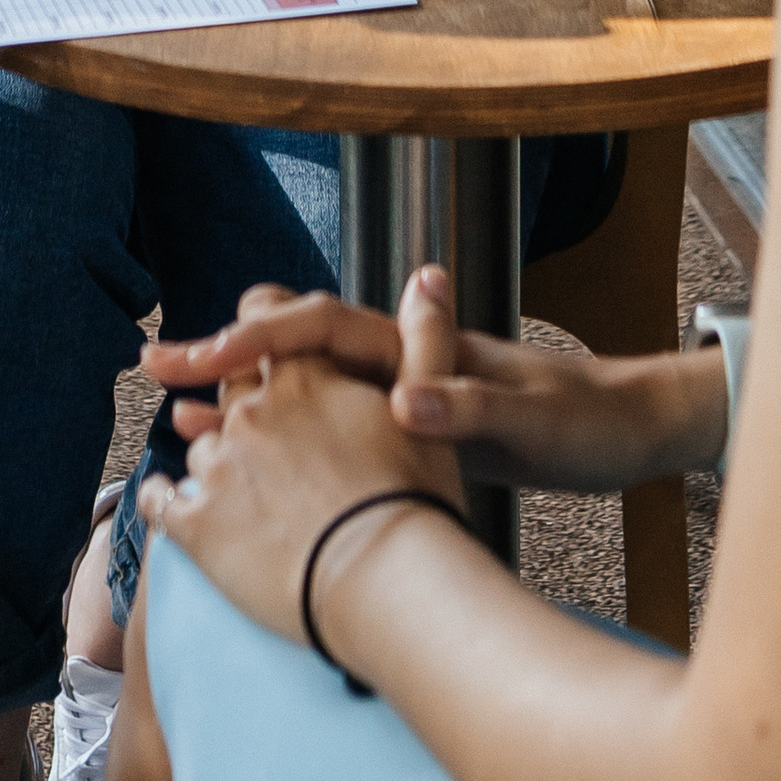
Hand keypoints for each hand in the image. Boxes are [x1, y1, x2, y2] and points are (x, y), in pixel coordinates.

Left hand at [139, 304, 470, 651]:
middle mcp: (252, 412)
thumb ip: (426, 336)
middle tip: (257, 438)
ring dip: (214, 460)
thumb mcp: (433, 406)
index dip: (257, 342)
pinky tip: (165, 504)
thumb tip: (431, 273)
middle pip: (232, 395)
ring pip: (201, 448)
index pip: (264, 335)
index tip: (250, 351)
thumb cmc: (417, 501)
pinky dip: (161, 499)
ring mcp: (219, 466)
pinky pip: (161, 501)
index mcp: (302, 378)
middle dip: (241, 409)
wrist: (389, 584)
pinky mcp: (197, 525)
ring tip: (236, 490)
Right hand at [154, 269, 729, 493]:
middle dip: (221, 353)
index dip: (255, 337)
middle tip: (155, 369)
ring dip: (239, 395)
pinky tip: (246, 458)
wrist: (626, 434)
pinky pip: (320, 424)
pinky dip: (277, 433)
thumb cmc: (585, 421)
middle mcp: (396, 360)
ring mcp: (395, 394)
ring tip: (175, 416)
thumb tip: (409, 399)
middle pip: (289, 342)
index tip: (200, 358)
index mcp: (418, 346)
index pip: (317, 322)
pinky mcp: (402, 432)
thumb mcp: (535, 423)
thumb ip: (470, 407)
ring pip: (296, 384)